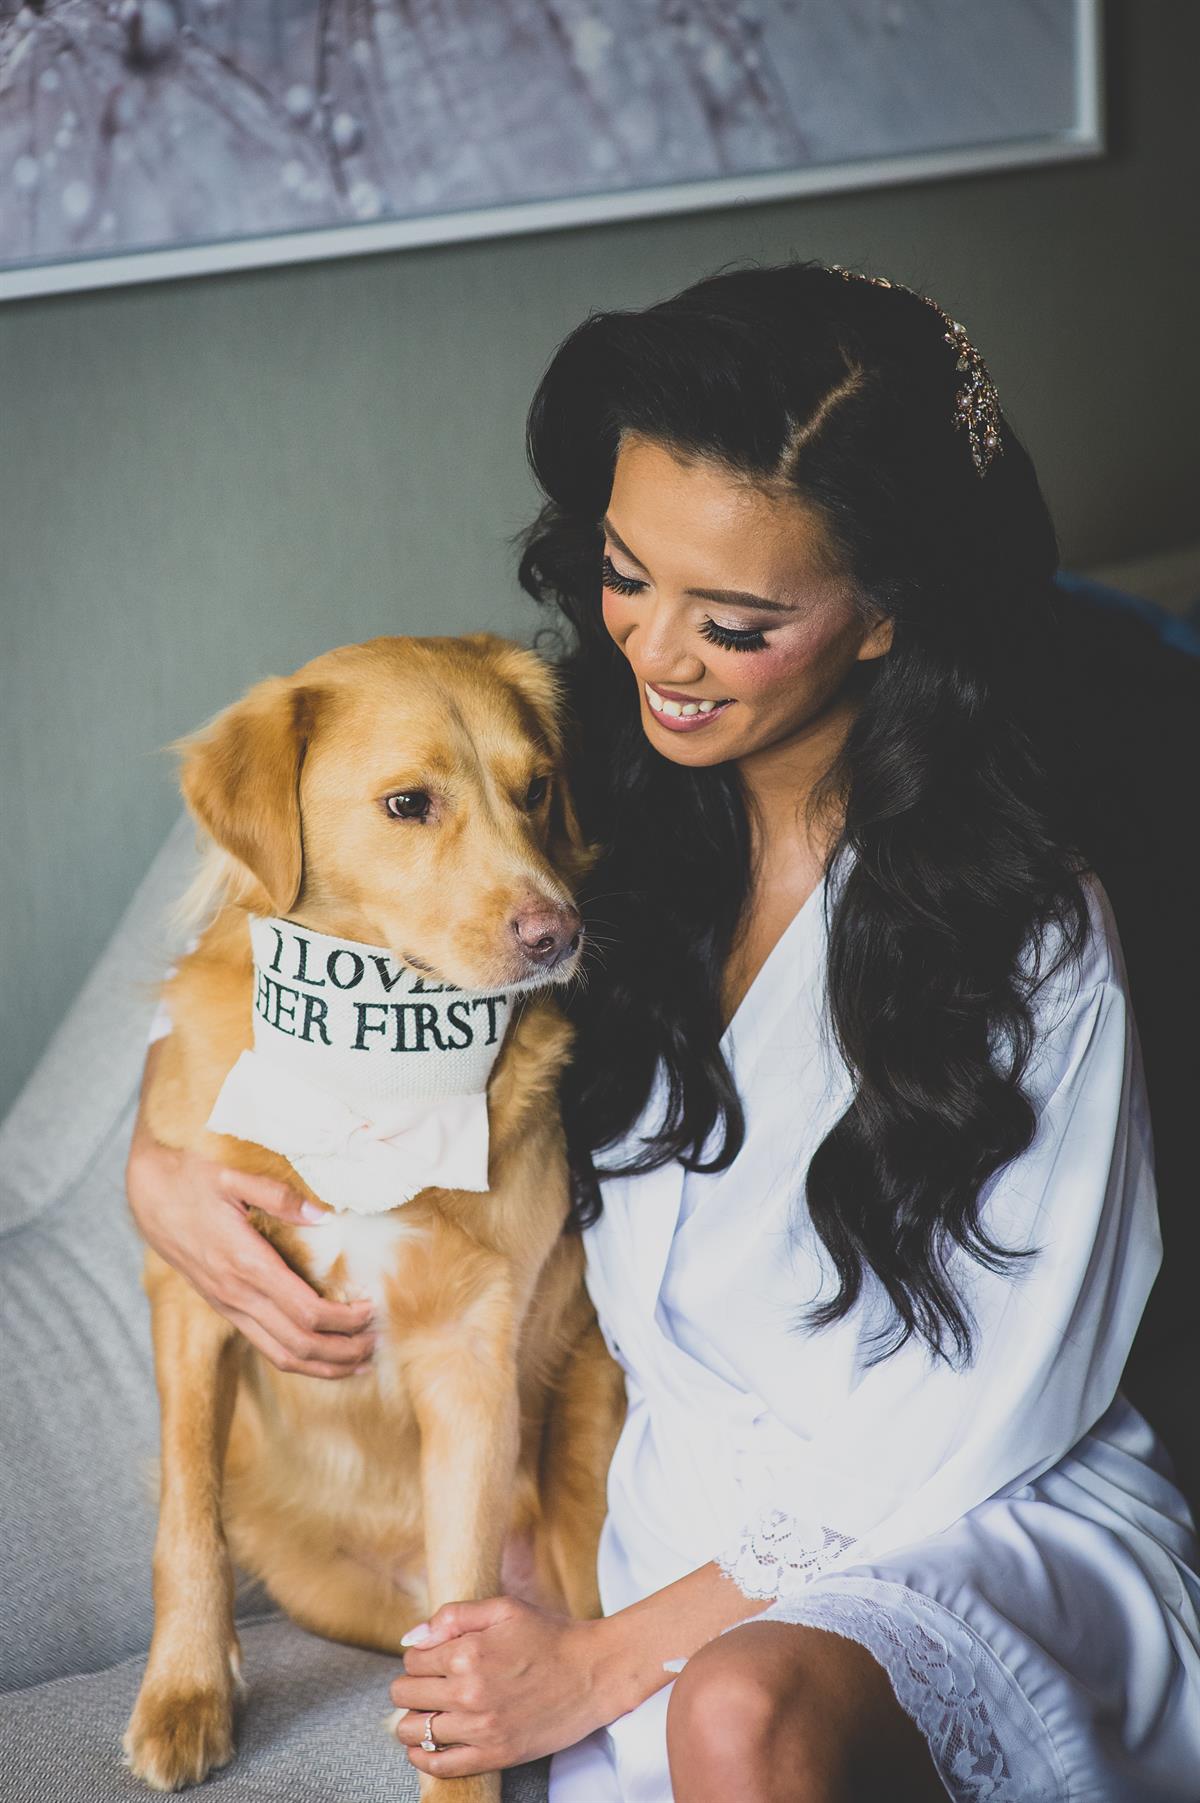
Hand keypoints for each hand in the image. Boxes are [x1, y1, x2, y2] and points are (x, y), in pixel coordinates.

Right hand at [126, 1128, 374, 1378]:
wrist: (147, 1194)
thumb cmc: (191, 1178)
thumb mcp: (233, 1176)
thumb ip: (280, 1196)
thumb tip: (323, 1213)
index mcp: (245, 1264)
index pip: (305, 1311)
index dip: (343, 1320)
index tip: (372, 1309)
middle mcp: (236, 1294)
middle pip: (298, 1344)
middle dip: (342, 1351)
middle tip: (377, 1342)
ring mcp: (228, 1306)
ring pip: (279, 1355)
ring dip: (323, 1366)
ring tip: (360, 1362)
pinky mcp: (224, 1307)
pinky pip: (264, 1346)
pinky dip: (298, 1359)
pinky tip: (322, 1355)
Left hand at [388, 1597, 617, 1777]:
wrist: (593, 1673)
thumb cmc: (549, 1635)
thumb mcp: (504, 1609)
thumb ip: (453, 1615)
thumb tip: (411, 1637)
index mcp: (468, 1652)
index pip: (411, 1660)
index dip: (420, 1656)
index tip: (434, 1658)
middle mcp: (469, 1692)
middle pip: (405, 1695)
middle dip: (412, 1686)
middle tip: (431, 1683)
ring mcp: (481, 1728)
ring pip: (413, 1731)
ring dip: (412, 1721)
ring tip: (428, 1712)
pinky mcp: (494, 1755)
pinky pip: (439, 1765)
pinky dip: (423, 1757)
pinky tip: (427, 1745)